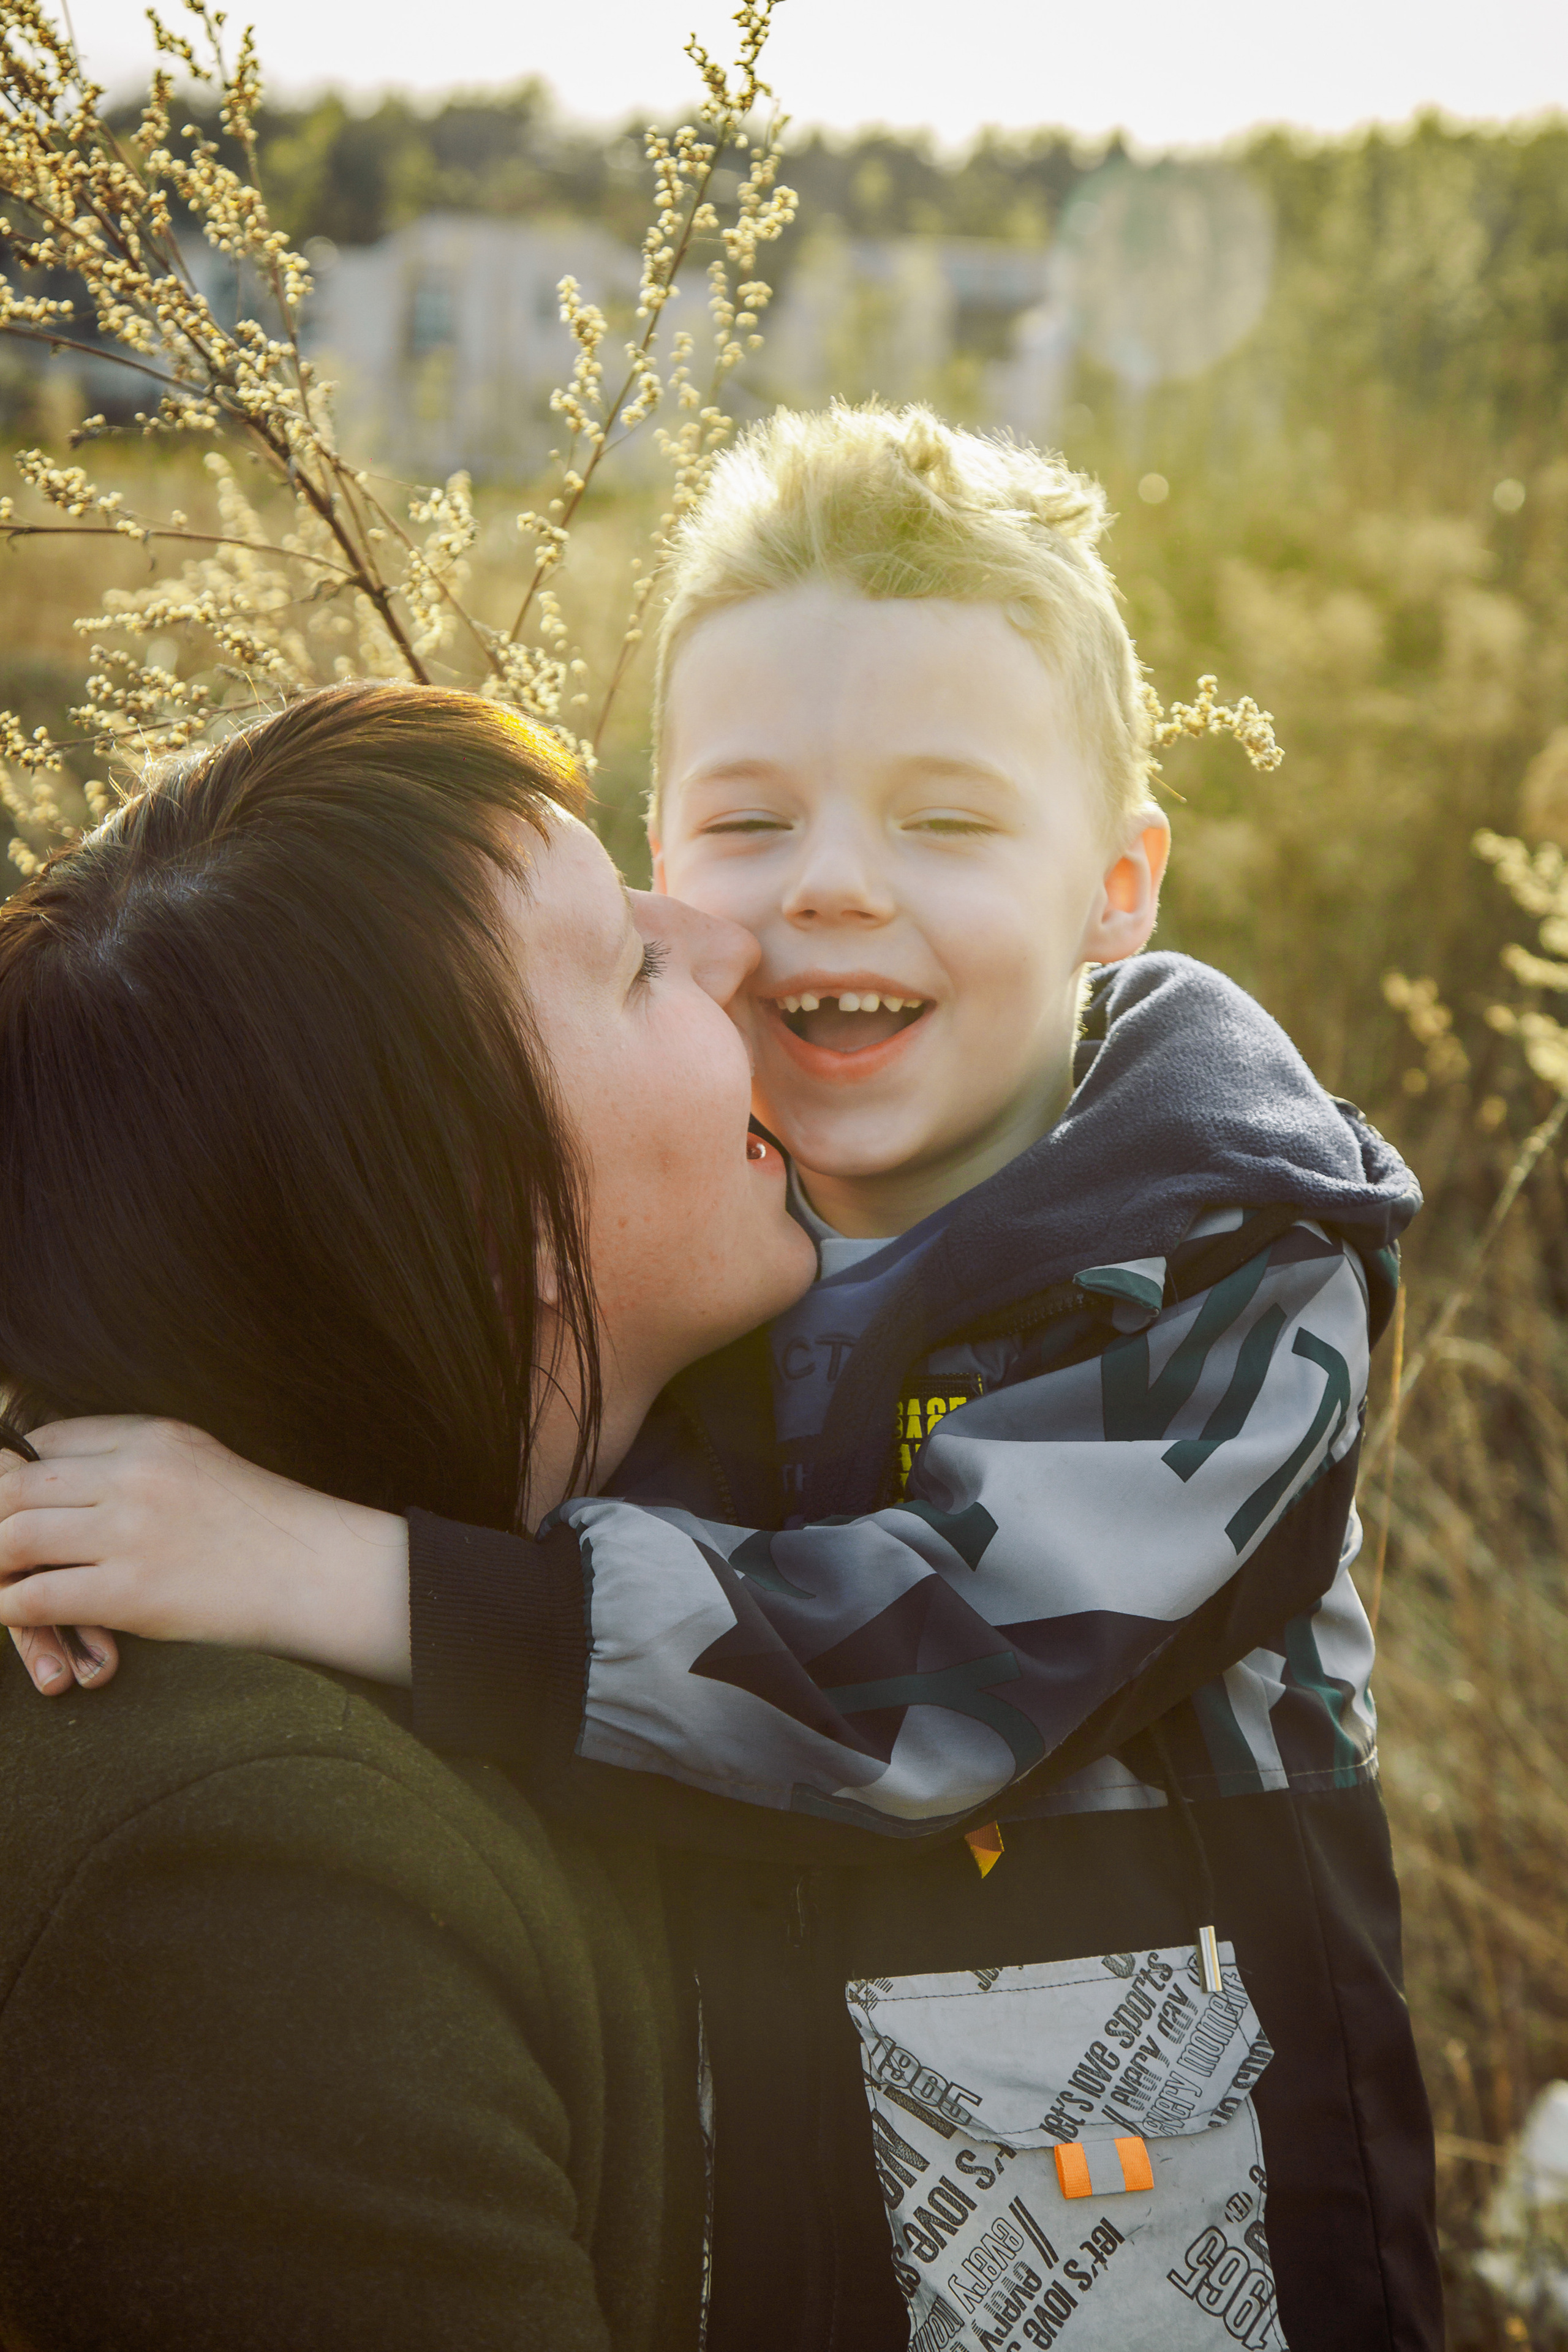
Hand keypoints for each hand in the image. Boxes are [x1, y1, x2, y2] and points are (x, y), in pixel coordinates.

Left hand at [0, 1418, 411, 1691]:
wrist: (317, 1571)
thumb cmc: (267, 1526)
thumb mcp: (202, 1464)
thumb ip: (140, 1463)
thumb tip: (75, 1481)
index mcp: (153, 1437)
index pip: (48, 1439)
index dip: (14, 1470)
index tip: (10, 1498)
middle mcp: (134, 1476)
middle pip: (17, 1484)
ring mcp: (131, 1533)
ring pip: (14, 1536)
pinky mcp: (132, 1592)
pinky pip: (37, 1598)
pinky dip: (10, 1608)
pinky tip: (11, 1610)